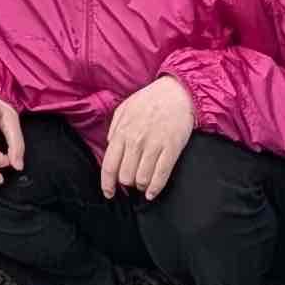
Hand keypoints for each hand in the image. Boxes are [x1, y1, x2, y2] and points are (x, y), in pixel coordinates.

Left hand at [98, 75, 196, 200]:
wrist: (177, 92)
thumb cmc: (150, 100)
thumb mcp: (125, 108)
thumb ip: (115, 128)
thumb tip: (110, 146)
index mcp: (122, 131)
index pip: (109, 165)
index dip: (107, 184)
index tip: (109, 193)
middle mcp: (136, 141)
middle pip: (125, 176)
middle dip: (127, 184)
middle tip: (131, 182)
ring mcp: (154, 145)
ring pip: (142, 179)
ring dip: (141, 186)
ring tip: (143, 183)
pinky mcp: (172, 149)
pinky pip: (161, 175)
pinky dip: (155, 189)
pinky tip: (152, 193)